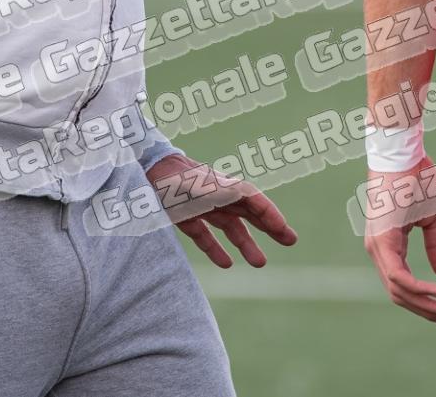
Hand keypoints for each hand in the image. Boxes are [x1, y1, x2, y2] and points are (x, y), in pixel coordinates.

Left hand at [145, 152, 297, 268]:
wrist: (144, 172)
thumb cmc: (175, 177)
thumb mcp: (201, 185)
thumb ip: (222, 191)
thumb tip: (246, 195)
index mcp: (226, 187)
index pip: (256, 201)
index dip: (272, 216)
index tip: (286, 232)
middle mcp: (218, 196)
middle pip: (250, 213)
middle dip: (270, 227)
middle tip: (291, 241)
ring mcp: (203, 207)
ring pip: (231, 228)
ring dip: (246, 244)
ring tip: (260, 263)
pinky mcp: (186, 217)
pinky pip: (206, 236)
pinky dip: (216, 249)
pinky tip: (226, 263)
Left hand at [362, 156, 435, 325]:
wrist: (403, 152)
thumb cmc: (415, 178)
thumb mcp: (432, 218)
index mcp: (387, 245)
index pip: (403, 285)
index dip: (425, 303)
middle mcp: (378, 250)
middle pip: (400, 294)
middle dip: (428, 312)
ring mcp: (377, 245)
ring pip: (399, 290)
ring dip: (426, 305)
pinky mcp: (382, 239)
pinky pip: (398, 275)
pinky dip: (417, 288)